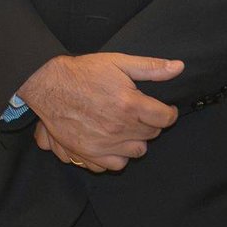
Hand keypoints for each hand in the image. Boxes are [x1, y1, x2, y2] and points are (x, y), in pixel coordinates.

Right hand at [16, 53, 182, 171]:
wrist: (47, 84)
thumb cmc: (82, 72)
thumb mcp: (117, 62)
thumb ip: (150, 67)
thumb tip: (179, 67)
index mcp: (130, 104)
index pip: (165, 118)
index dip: (168, 112)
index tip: (164, 109)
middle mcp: (120, 127)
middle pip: (152, 134)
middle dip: (149, 123)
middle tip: (138, 114)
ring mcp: (105, 142)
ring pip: (138, 151)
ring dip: (136, 140)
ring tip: (126, 127)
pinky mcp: (90, 152)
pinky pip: (117, 164)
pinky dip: (118, 155)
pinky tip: (113, 142)